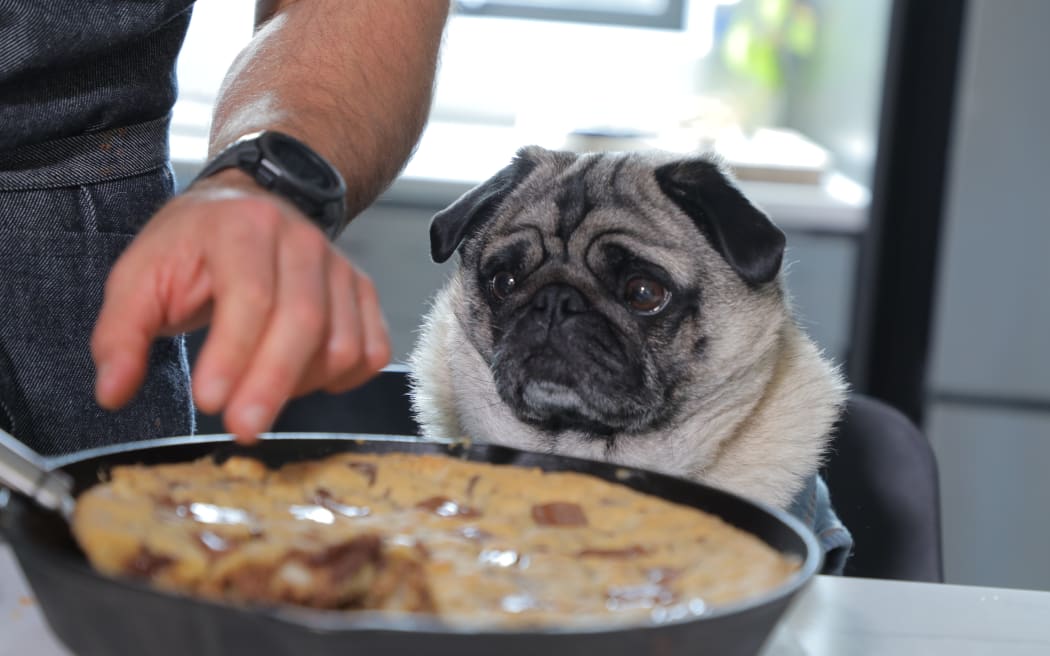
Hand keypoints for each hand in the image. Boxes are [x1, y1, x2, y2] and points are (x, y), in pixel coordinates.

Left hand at [91, 170, 390, 442]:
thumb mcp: (139, 277)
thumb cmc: (192, 247)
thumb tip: (114, 392)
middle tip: (243, 429)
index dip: (234, 354)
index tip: (209, 401)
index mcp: (243, 229)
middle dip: (273, 384)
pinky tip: (306, 383)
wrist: (247, 205)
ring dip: (302, 385)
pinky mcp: (362, 291)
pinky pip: (371, 350)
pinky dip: (344, 380)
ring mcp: (340, 267)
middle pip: (304, 322)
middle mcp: (302, 241)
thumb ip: (121, 334)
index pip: (250, 296)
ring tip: (259, 391)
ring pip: (342, 343)